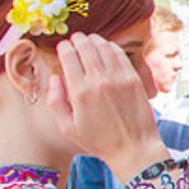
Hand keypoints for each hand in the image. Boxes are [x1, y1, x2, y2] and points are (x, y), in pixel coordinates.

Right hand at [43, 34, 167, 179]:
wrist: (134, 149)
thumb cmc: (99, 141)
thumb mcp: (67, 127)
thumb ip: (54, 101)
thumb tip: (55, 77)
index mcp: (80, 91)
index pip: (68, 56)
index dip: (64, 47)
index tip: (63, 46)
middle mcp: (99, 81)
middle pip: (86, 47)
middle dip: (78, 39)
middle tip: (76, 39)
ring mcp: (119, 78)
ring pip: (104, 47)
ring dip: (95, 41)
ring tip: (90, 41)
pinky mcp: (134, 79)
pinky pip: (120, 55)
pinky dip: (111, 47)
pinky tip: (107, 48)